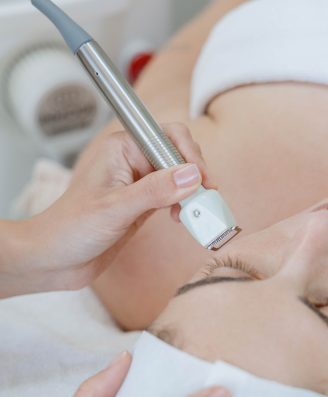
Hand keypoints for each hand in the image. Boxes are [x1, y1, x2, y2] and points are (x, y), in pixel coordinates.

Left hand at [4, 123, 215, 295]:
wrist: (54, 259)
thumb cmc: (71, 228)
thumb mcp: (116, 208)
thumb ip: (156, 190)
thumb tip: (193, 175)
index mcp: (122, 149)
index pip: (169, 137)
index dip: (190, 155)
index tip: (203, 181)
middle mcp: (132, 161)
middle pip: (178, 155)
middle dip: (195, 175)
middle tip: (204, 199)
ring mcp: (139, 183)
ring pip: (179, 177)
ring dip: (192, 193)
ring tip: (193, 212)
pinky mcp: (142, 204)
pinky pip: (173, 197)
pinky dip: (184, 206)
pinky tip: (181, 218)